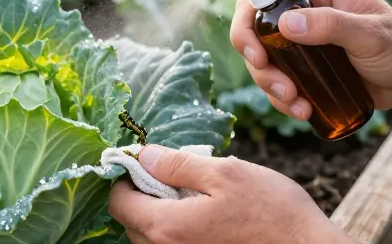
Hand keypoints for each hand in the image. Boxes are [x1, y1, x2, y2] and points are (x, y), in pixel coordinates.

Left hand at [107, 144, 355, 243]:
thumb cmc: (273, 213)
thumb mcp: (226, 173)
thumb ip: (178, 165)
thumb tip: (143, 155)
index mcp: (167, 227)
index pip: (119, 203)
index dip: (127, 177)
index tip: (146, 162)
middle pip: (132, 222)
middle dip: (145, 196)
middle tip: (177, 176)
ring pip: (153, 237)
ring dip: (164, 214)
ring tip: (198, 197)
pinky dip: (181, 230)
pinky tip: (210, 218)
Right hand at [220, 0, 391, 117]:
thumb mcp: (372, 36)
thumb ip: (332, 26)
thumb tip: (285, 25)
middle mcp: (304, 3)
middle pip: (252, 7)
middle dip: (246, 37)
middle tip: (260, 62)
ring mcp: (300, 35)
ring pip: (258, 48)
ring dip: (265, 77)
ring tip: (293, 100)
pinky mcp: (301, 65)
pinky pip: (274, 76)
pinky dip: (279, 96)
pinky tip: (301, 110)